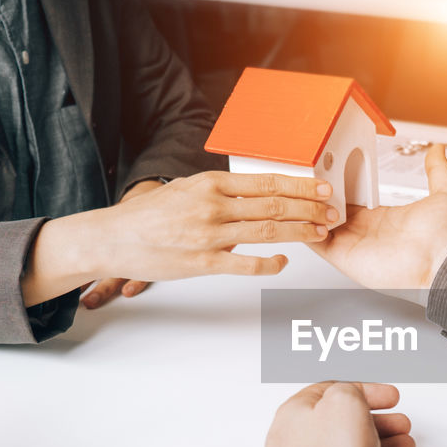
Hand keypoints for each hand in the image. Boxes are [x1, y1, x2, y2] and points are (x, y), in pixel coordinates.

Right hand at [23, 171, 337, 306]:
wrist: (113, 238)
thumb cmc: (149, 216)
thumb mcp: (185, 190)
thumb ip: (219, 192)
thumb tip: (252, 195)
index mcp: (210, 184)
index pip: (266, 182)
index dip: (300, 186)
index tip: (323, 189)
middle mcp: (213, 206)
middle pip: (274, 206)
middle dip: (310, 209)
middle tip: (334, 213)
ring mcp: (209, 235)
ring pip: (266, 232)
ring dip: (300, 233)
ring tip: (321, 233)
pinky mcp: (202, 262)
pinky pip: (244, 264)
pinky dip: (269, 263)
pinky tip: (284, 261)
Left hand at [262, 382, 416, 446]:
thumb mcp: (345, 403)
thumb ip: (351, 392)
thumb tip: (353, 399)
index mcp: (295, 413)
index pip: (332, 392)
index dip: (366, 391)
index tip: (389, 397)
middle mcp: (295, 443)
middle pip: (343, 425)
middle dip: (380, 424)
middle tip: (401, 425)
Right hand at [311, 145, 446, 291]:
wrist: (442, 263)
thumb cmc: (444, 237)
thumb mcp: (444, 193)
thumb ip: (437, 170)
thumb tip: (438, 150)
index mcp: (381, 216)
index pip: (350, 198)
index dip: (337, 183)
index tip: (327, 167)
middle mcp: (364, 230)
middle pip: (330, 210)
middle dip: (318, 193)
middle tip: (308, 174)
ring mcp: (351, 244)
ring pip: (318, 223)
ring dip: (308, 207)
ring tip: (301, 187)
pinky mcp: (342, 256)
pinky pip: (314, 242)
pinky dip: (304, 227)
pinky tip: (299, 210)